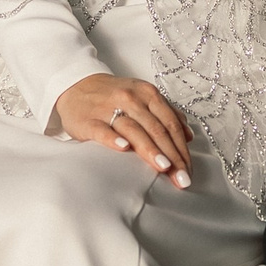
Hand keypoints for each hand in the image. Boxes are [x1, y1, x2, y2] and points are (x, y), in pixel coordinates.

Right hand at [55, 74, 191, 187]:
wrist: (77, 86)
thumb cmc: (114, 96)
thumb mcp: (143, 97)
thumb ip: (167, 114)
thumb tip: (188, 136)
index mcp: (148, 94)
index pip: (170, 124)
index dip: (182, 149)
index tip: (188, 171)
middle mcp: (131, 99)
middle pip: (156, 129)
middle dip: (172, 156)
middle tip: (182, 179)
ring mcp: (109, 108)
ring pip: (134, 130)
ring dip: (151, 149)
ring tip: (164, 167)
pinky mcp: (89, 120)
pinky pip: (103, 130)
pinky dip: (113, 139)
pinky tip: (124, 149)